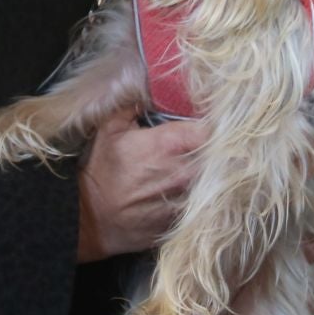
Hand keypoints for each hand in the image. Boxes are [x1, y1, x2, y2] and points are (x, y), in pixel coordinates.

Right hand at [76, 110, 207, 263]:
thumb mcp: (109, 130)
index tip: (209, 123)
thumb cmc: (101, 173)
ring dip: (213, 173)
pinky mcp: (186, 219)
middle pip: (221, 154)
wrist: (92, 221)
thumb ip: (133, 107)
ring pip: (217, 180)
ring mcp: (188, 198)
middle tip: (210, 144)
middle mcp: (186, 171)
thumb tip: (148, 93)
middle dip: (218, 148)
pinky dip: (204, 196)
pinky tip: (192, 192)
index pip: (212, 128)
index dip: (214, 124)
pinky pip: (206, 203)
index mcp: (170, 144)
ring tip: (202, 168)